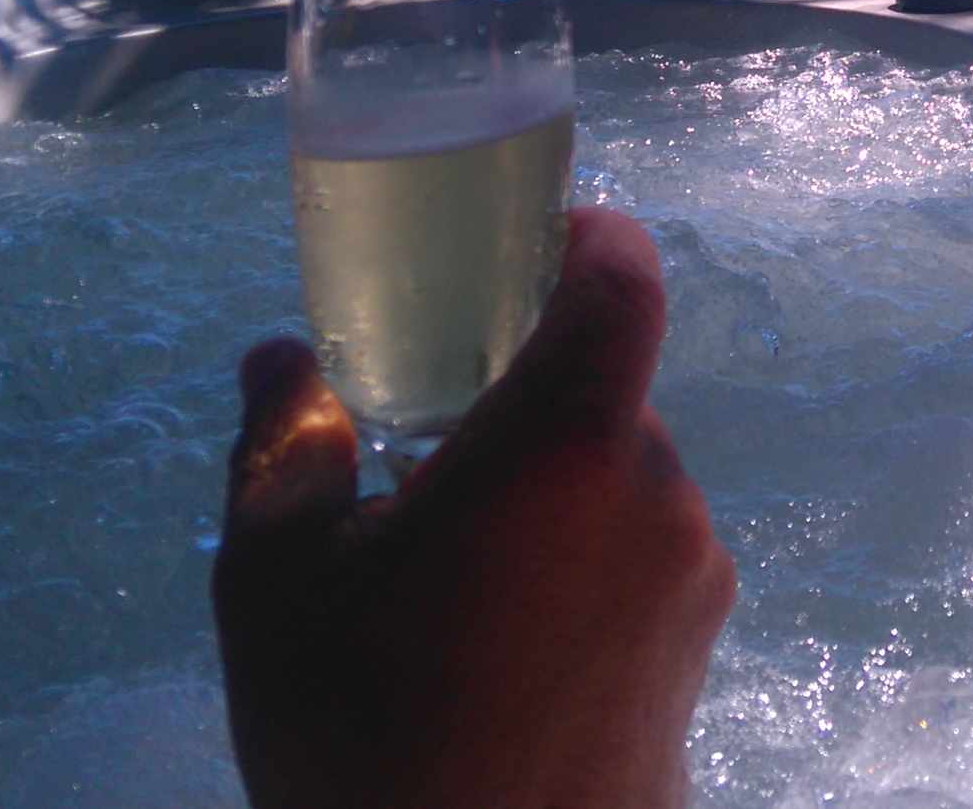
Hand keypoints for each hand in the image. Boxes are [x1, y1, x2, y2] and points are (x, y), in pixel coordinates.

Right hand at [213, 207, 736, 808]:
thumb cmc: (370, 738)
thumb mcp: (279, 587)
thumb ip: (283, 447)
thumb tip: (274, 360)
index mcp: (567, 448)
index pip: (622, 280)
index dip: (589, 235)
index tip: (534, 238)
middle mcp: (655, 491)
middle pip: (602, 387)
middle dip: (521, 400)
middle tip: (427, 448)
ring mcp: (692, 571)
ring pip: (617, 476)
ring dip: (544, 490)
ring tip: (444, 571)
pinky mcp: (698, 639)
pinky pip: (637, 550)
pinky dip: (576, 556)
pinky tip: (493, 634)